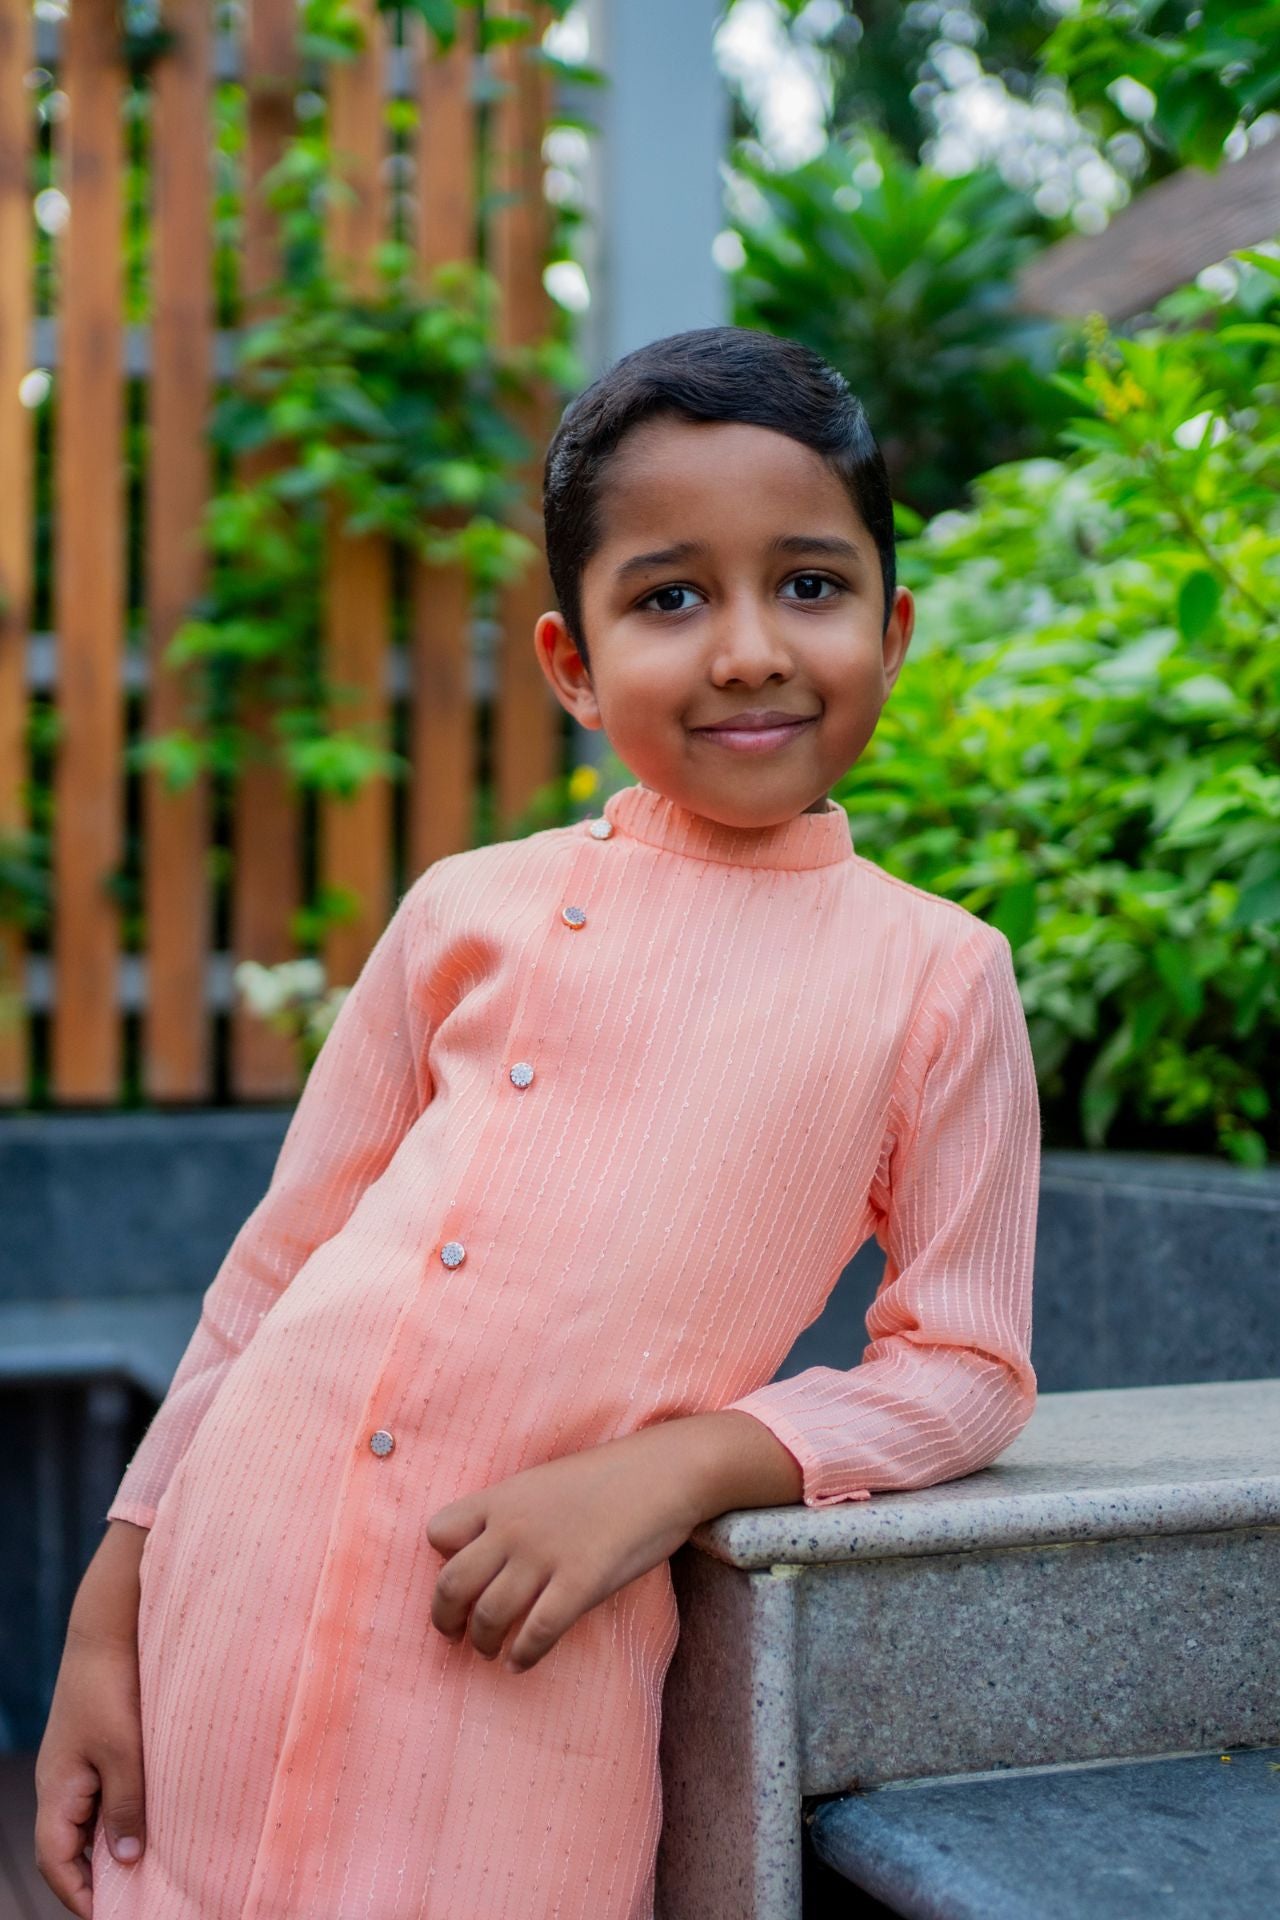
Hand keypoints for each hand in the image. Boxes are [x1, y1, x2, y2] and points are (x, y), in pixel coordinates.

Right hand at [35, 1522, 147, 1918]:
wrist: (109, 1624)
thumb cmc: (113, 1685)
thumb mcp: (124, 1750)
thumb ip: (126, 1806)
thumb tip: (127, 1861)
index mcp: (57, 1789)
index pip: (57, 1863)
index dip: (80, 1896)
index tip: (112, 1917)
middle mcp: (62, 1781)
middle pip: (70, 1848)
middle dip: (97, 1879)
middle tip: (137, 1902)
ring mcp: (78, 1762)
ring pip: (89, 1820)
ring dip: (113, 1845)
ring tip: (150, 1872)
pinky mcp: (98, 1742)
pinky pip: (103, 1792)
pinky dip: (123, 1812)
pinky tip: (155, 1817)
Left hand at [426, 1423, 708, 1672]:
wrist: (663, 1472)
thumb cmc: (608, 1478)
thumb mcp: (544, 1482)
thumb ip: (512, 1512)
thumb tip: (490, 1552)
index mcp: (503, 1498)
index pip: (439, 1532)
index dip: (443, 1560)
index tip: (460, 1578)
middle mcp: (514, 1527)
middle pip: (452, 1583)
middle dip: (446, 1618)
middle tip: (453, 1635)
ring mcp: (546, 1555)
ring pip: (489, 1615)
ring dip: (483, 1642)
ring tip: (491, 1651)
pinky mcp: (582, 1582)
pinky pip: (538, 1631)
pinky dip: (524, 1654)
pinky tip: (522, 1662)